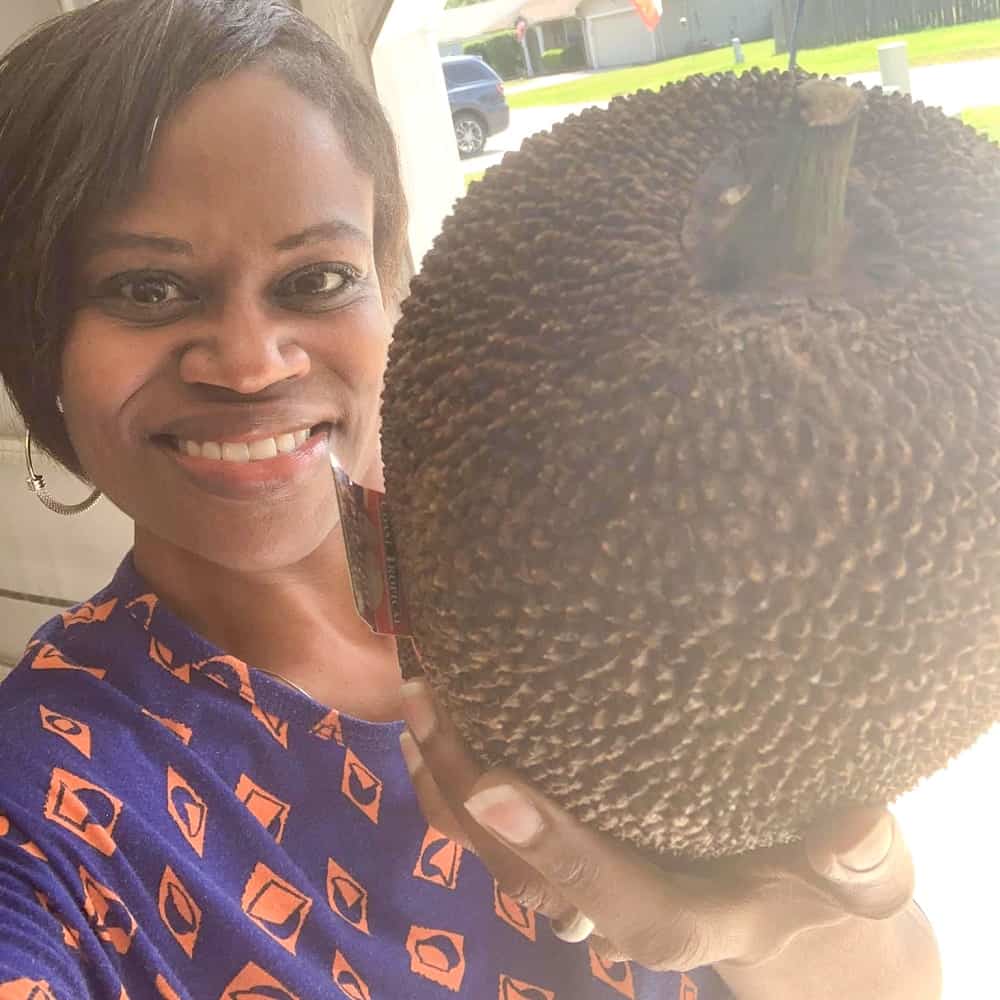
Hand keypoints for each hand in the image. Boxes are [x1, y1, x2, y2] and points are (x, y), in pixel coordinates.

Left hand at [398, 678, 915, 970]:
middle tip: (427, 713)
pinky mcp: (571, 856)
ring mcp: (588, 884)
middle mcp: (622, 907)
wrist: (788, 908)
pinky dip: (460, 783)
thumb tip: (854, 830)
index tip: (499, 789)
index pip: (620, 900)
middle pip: (531, 877)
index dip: (560, 853)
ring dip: (447, 787)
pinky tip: (437, 723)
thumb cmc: (827, 883)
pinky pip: (500, 834)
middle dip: (470, 802)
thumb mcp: (864, 876)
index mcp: (691, 917)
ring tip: (415, 707)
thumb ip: (863, 862)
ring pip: (499, 858)